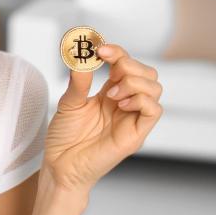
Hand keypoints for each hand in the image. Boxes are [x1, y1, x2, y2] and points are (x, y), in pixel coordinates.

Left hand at [43, 43, 162, 192]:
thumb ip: (79, 81)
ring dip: (134, 82)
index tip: (100, 49)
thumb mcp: (69, 102)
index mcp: (109, 93)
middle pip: (146, 72)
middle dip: (129, 64)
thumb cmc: (65, 137)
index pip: (126, 64)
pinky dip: (141, 100)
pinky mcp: (136, 134)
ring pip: (155, 88)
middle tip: (109, 70)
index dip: (117, 52)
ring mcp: (132, 118)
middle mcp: (124, 103)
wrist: (60, 165)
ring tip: (111, 94)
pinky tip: (121, 104)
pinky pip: (155, 111)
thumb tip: (83, 57)